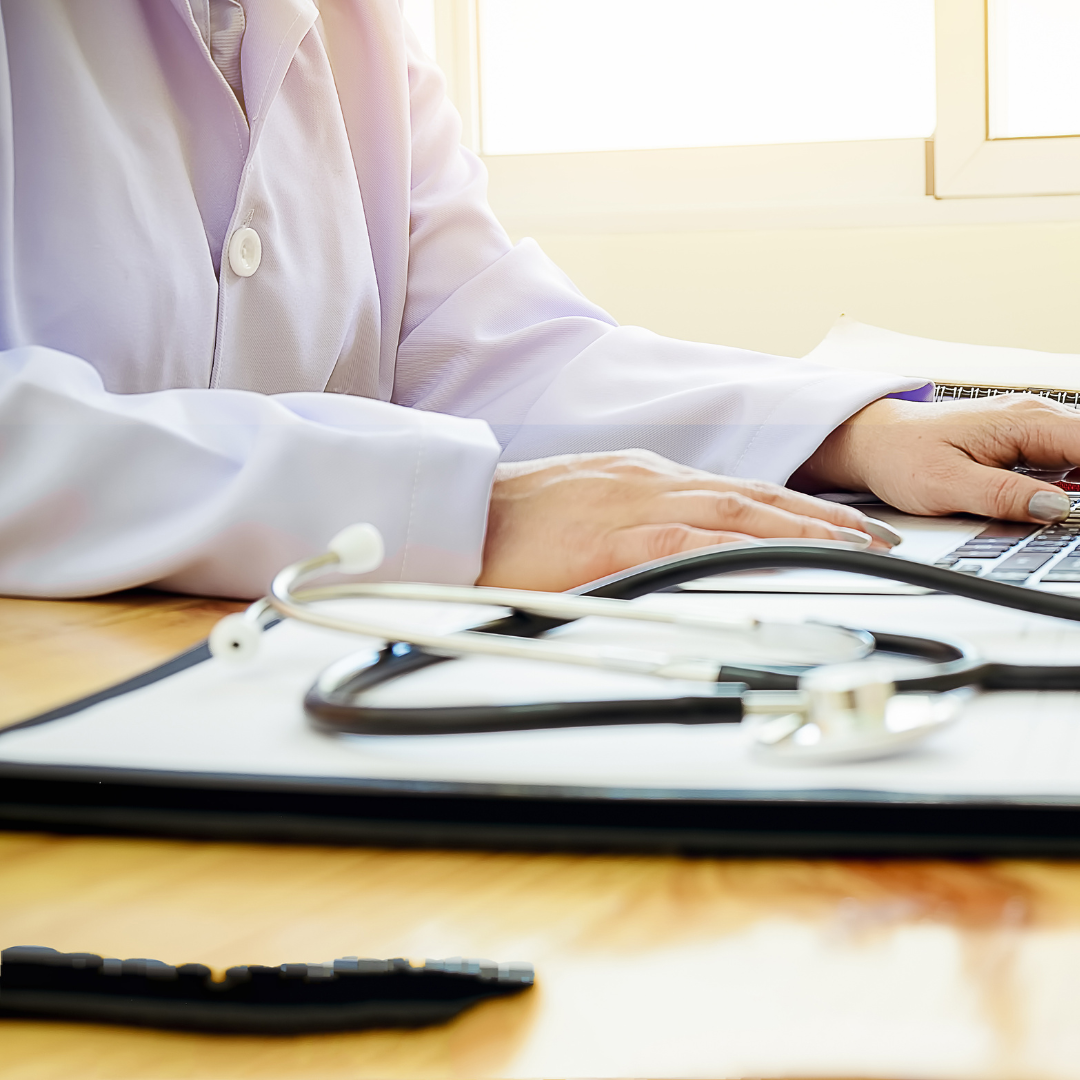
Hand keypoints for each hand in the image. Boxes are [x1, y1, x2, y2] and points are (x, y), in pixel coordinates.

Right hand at [478, 450, 881, 591]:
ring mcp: (635, 501)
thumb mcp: (580, 509)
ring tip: (855, 545)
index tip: (831, 521)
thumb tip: (661, 548)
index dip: (789, 504)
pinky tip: (785, 556)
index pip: (732, 486)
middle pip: (752, 491)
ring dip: (802, 526)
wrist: (458, 513)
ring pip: (738, 508)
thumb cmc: (509, 521)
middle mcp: (648, 476)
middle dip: (818, 512)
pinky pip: (696, 538)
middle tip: (871, 532)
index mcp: (640, 473)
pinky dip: (747, 545)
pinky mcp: (617, 534)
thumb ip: (627, 521)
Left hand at [797, 394, 1078, 522]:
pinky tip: (1064, 504)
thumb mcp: (945, 485)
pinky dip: (1073, 478)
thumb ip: (1001, 496)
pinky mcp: (1021, 440)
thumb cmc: (899, 456)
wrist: (871, 440)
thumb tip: (1055, 508)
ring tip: (1070, 514)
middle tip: (1076, 519)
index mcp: (1022, 422)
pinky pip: (1065, 456)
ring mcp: (1029, 426)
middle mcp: (1032, 416)